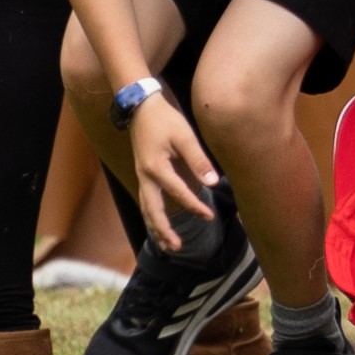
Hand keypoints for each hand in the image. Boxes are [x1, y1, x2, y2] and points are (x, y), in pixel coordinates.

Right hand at [129, 97, 224, 244]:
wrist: (141, 108)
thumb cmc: (165, 120)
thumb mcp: (185, 136)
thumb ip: (198, 159)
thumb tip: (213, 182)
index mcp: (156, 169)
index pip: (178, 193)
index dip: (195, 206)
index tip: (209, 216)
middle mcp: (145, 177)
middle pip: (152, 211)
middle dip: (164, 230)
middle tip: (178, 247)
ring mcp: (142, 178)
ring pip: (146, 209)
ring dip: (156, 228)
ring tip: (169, 246)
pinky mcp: (144, 176)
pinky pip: (146, 202)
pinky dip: (152, 217)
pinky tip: (159, 227)